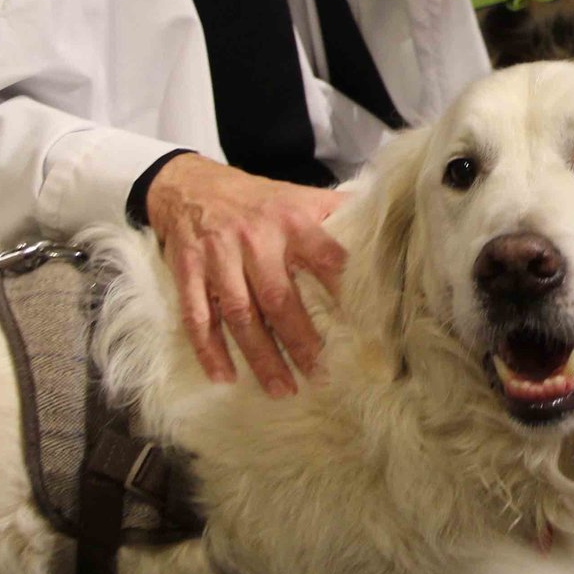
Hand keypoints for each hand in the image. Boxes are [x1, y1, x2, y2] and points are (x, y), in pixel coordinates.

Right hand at [141, 155, 346, 396]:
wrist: (189, 184)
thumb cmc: (255, 199)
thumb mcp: (297, 195)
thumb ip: (335, 212)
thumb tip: (385, 225)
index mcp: (291, 221)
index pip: (326, 258)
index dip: (343, 292)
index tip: (362, 328)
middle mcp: (255, 239)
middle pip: (279, 298)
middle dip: (300, 342)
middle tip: (319, 375)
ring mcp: (218, 257)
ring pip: (241, 314)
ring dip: (260, 356)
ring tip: (282, 389)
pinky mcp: (188, 271)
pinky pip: (198, 316)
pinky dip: (209, 349)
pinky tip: (224, 376)